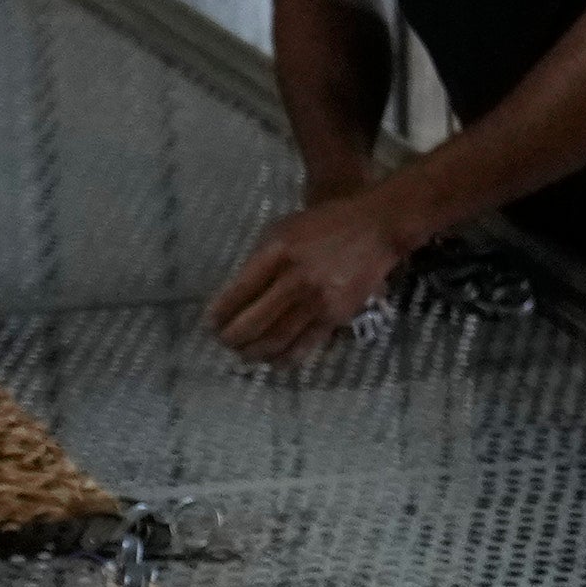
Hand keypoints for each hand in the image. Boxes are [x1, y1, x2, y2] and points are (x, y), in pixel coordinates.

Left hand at [206, 191, 421, 362]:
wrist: (375, 228)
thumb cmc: (323, 225)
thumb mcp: (283, 229)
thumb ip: (259, 260)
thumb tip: (235, 296)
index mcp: (277, 251)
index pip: (239, 290)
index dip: (220, 313)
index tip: (210, 323)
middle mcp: (295, 278)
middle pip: (254, 321)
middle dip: (232, 338)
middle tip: (223, 342)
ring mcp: (317, 300)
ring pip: (276, 338)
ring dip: (254, 352)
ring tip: (243, 355)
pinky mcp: (335, 316)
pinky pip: (304, 346)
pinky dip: (283, 358)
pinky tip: (271, 361)